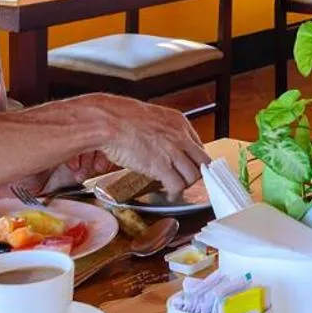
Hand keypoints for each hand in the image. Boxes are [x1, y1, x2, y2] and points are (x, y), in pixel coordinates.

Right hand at [79, 95, 206, 194]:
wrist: (110, 121)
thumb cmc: (121, 118)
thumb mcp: (151, 119)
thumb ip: (161, 131)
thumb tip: (162, 144)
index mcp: (178, 122)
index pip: (198, 145)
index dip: (194, 159)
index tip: (188, 165)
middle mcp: (180, 136)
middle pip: (202, 161)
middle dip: (196, 173)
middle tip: (186, 179)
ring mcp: (173, 151)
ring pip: (194, 175)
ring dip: (185, 185)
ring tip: (176, 188)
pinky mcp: (162, 166)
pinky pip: (178, 186)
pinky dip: (174, 193)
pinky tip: (169, 194)